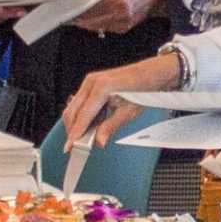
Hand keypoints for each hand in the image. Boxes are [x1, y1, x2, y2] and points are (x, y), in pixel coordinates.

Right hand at [60, 53, 179, 151]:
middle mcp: (92, 82)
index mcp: (102, 87)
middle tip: (78, 146)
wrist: (150, 74)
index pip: (82, 116)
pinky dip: (82, 116)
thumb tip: (99, 141)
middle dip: (73, 130)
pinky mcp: (91, 83)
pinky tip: (91, 125)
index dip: (75, 133)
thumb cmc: (143, 89)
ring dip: (77, 124)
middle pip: (72, 112)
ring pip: (73, 107)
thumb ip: (110, 127)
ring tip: (87, 137)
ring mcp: (90, 81)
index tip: (71, 147)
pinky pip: (79, 102)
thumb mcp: (129, 112)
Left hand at [74, 0, 159, 33]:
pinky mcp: (125, 27)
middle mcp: (119, 13)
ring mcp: (123, 22)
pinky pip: (107, 29)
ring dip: (87, 24)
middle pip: (93, 20)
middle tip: (69, 17)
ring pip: (98, 27)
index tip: (69, 11)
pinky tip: (92, 21)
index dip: (78, 11)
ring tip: (78, 19)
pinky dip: (98, 26)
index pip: (91, 8)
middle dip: (80, 19)